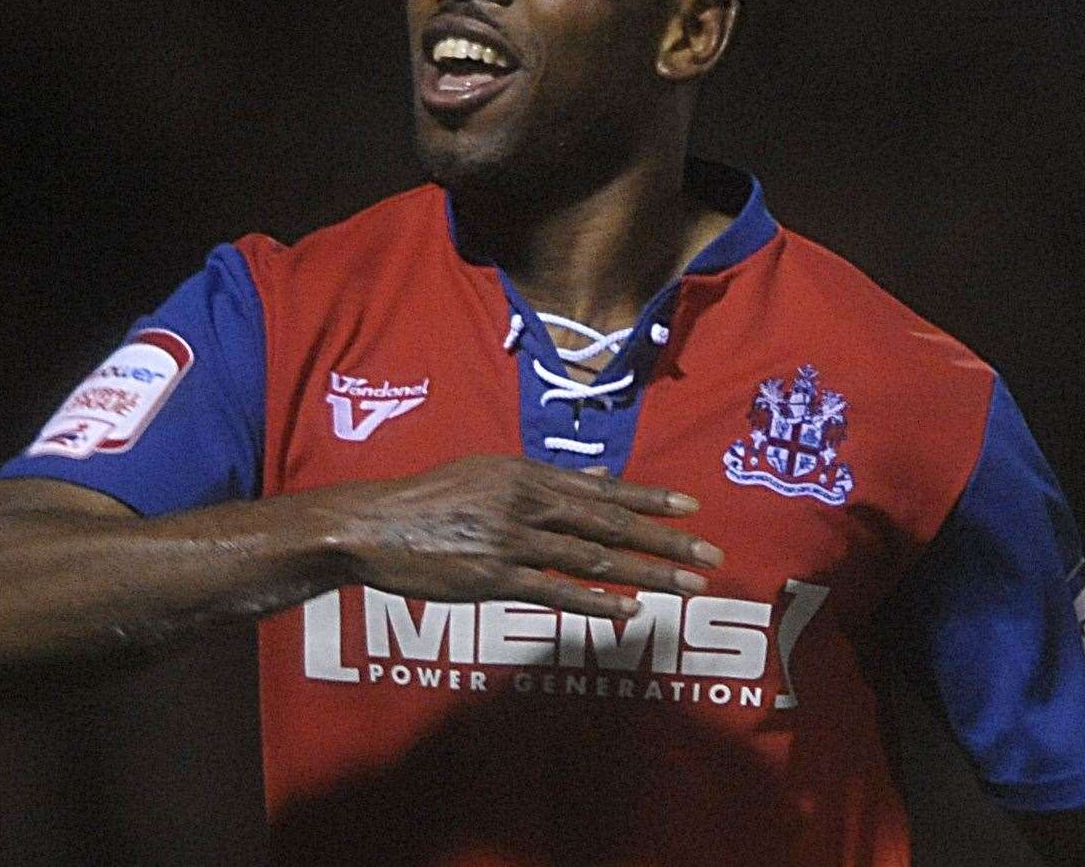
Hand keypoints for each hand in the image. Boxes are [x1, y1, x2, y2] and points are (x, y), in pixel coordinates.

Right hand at [322, 455, 723, 619]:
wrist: (374, 526)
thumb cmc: (431, 499)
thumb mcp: (489, 472)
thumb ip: (546, 477)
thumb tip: (599, 477)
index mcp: (527, 474)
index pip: (602, 489)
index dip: (650, 498)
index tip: (692, 508)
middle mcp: (526, 503)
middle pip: (609, 524)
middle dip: (666, 541)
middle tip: (709, 555)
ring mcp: (511, 541)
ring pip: (592, 559)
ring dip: (645, 574)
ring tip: (685, 585)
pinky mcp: (493, 577)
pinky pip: (554, 592)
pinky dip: (595, 603)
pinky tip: (627, 612)